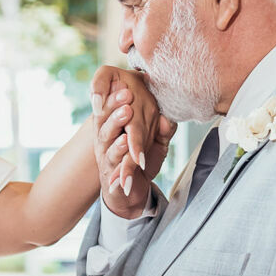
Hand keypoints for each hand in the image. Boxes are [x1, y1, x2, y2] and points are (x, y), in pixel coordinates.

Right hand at [91, 66, 175, 218]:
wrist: (132, 191)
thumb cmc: (141, 160)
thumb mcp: (157, 141)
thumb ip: (163, 129)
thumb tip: (169, 119)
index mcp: (114, 127)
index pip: (112, 108)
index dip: (118, 96)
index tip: (127, 85)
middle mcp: (106, 140)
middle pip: (106, 120)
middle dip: (115, 108)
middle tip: (126, 96)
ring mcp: (107, 157)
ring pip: (108, 140)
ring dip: (116, 127)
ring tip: (126, 114)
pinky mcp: (111, 175)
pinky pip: (113, 164)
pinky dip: (120, 156)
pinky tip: (126, 148)